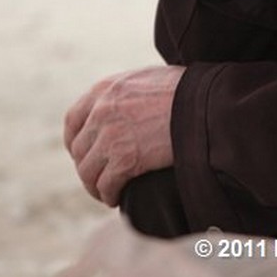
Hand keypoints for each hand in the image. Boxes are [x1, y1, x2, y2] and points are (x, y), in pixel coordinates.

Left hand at [63, 66, 184, 206]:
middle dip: (88, 167)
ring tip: (107, 192)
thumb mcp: (146, 78)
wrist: (203, 104)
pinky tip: (118, 198)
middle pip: (80, 150)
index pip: (73, 119)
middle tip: (100, 177)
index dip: (74, 140)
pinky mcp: (125, 161)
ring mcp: (111, 137)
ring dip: (96, 186)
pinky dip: (109, 195)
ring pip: (88, 172)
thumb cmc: (183, 89)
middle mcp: (101, 112)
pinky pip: (106, 186)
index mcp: (105, 89)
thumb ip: (125, 92)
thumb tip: (120, 107)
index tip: (83, 153)